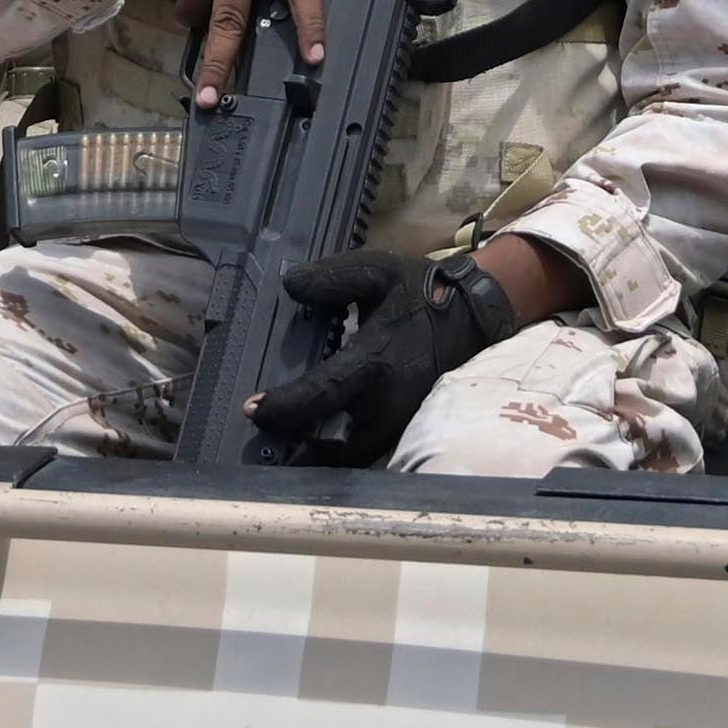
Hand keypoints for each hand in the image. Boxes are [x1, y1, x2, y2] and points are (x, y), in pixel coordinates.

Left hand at [240, 246, 522, 463]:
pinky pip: (368, 451)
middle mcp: (388, 401)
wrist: (474, 314)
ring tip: (284, 446)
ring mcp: (400, 420)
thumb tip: (291, 286)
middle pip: (335, 444)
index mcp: (377, 361)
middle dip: (297, 448)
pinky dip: (341, 452)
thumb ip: (334, 277)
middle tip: (263, 441)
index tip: (252, 410)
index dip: (286, 406)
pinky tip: (316, 441)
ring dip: (318, 456)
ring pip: (353, 455)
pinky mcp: (406, 426)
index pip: (324, 392)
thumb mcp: (379, 271)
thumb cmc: (422, 292)